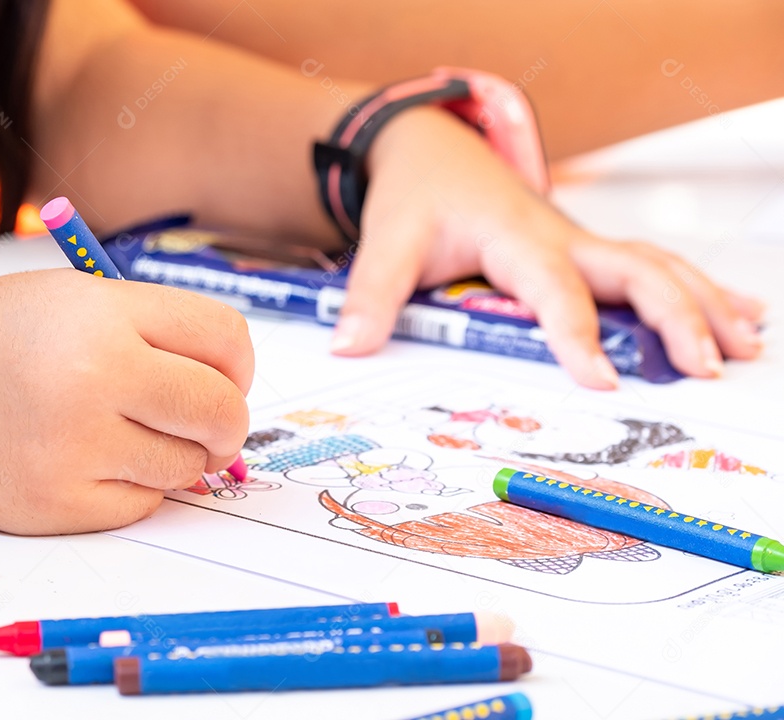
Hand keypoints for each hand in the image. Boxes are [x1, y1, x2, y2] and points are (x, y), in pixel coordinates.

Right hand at [0, 271, 252, 534]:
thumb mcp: (71, 298)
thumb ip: (156, 330)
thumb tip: (234, 391)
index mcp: (102, 314)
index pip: (225, 341)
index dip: (237, 365)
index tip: (227, 378)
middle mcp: (92, 378)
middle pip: (220, 412)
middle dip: (227, 422)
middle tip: (210, 426)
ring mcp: (72, 448)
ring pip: (186, 466)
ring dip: (177, 456)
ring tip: (128, 435)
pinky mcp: (54, 504)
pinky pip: (142, 504)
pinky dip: (133, 487)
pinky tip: (91, 462)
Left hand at [329, 106, 763, 388]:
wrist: (433, 153)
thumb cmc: (417, 198)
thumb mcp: (386, 241)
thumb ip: (370, 294)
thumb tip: (347, 348)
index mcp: (515, 237)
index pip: (554, 288)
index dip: (578, 334)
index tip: (604, 381)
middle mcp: (560, 237)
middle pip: (634, 269)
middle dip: (676, 316)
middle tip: (706, 368)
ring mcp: (580, 242)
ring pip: (657, 264)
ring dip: (705, 303)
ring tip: (748, 346)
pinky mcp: (586, 250)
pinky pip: (654, 265)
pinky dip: (697, 289)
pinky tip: (739, 314)